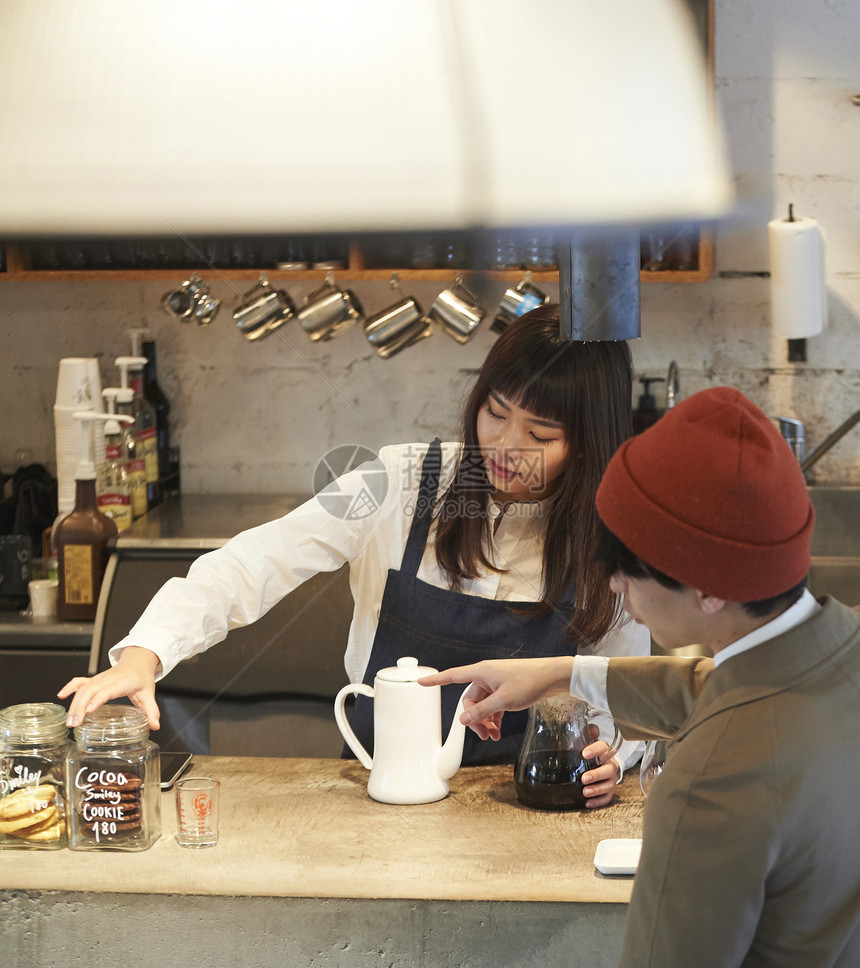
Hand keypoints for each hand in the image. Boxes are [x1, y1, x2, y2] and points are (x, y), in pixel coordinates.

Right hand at [57, 646, 161, 728]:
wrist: (138, 661)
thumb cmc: (141, 677)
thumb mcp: (148, 693)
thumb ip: (151, 710)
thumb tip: (155, 725)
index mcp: (122, 682)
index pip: (107, 691)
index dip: (97, 700)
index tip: (88, 711)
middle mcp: (108, 679)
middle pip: (90, 691)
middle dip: (80, 707)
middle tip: (74, 724)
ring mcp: (99, 678)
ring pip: (83, 689)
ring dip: (74, 704)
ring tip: (69, 721)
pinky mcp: (94, 679)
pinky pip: (80, 681)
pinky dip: (70, 687)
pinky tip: (61, 695)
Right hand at [419, 657, 574, 737]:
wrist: (553, 676)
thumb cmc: (529, 682)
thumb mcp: (504, 700)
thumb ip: (482, 711)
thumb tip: (463, 720)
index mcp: (481, 672)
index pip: (453, 676)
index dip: (436, 680)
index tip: (420, 682)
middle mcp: (486, 675)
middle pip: (470, 700)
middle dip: (475, 719)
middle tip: (484, 735)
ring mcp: (496, 683)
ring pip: (482, 705)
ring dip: (485, 721)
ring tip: (494, 735)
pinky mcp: (505, 689)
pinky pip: (493, 705)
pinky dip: (494, 717)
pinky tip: (498, 729)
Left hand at [580, 739, 620, 808]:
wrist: (603, 764)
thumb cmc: (593, 753)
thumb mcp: (588, 740)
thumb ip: (588, 733)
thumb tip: (592, 728)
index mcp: (605, 751)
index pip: (603, 747)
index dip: (594, 750)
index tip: (584, 753)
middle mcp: (611, 765)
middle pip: (608, 770)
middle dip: (596, 775)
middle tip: (584, 778)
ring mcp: (611, 779)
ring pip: (608, 785)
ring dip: (597, 789)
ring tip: (585, 792)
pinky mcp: (610, 790)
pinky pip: (607, 798)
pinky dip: (598, 802)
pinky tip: (588, 803)